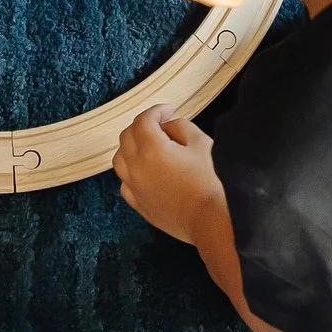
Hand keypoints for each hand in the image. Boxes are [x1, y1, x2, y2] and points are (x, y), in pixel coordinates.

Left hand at [112, 105, 224, 246]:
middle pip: (127, 137)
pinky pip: (125, 183)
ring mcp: (135, 188)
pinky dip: (131, 172)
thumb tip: (168, 127)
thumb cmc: (210, 182)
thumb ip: (180, 127)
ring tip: (150, 147)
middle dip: (142, 126)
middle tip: (160, 125)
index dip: (156, 111)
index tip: (167, 111)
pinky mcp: (139, 205)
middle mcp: (137, 167)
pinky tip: (146, 172)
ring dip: (131, 147)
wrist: (211, 220)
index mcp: (151, 149)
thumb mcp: (201, 143)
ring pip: (120, 160)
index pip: (143, 121)